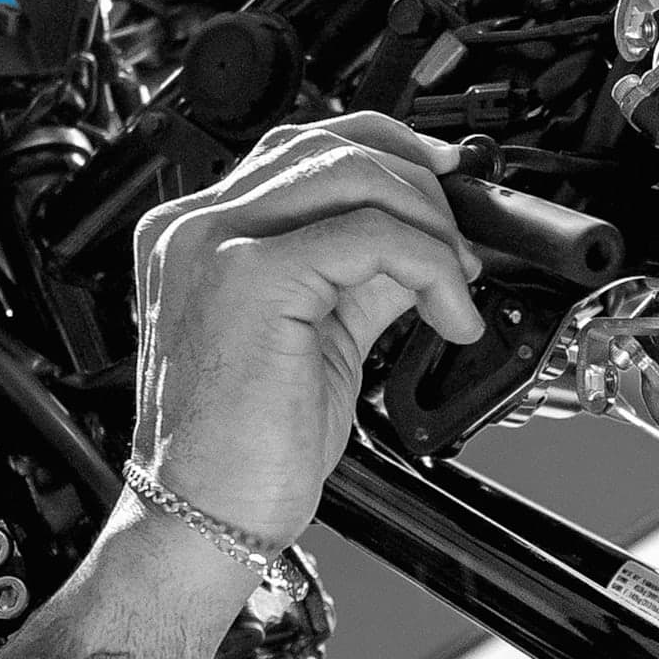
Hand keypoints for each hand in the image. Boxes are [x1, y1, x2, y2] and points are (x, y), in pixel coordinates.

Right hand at [131, 114, 485, 548]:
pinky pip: (372, 235)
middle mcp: (194, 227)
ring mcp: (215, 244)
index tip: (446, 185)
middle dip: (420, 185)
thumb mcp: (318, 337)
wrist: (202, 514)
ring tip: (454, 285)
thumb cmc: (238, 449)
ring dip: (429, 224)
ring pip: (353, 173)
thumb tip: (422, 243)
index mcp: (196, 234)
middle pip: (330, 144)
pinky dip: (430, 266)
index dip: (389, 155)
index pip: (301, 148)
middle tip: (463, 246)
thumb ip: (359, 277)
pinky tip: (447, 315)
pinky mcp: (252, 277)